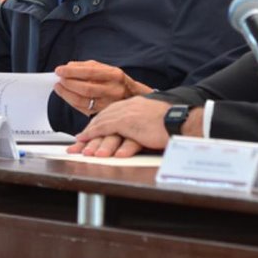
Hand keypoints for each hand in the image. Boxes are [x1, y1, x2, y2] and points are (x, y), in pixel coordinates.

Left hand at [53, 60, 152, 115]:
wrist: (135, 98)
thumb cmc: (119, 82)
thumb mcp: (108, 69)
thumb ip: (88, 66)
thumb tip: (69, 66)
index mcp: (114, 75)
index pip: (90, 72)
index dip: (72, 71)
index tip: (60, 70)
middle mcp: (113, 90)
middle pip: (85, 88)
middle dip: (68, 83)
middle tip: (59, 79)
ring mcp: (109, 104)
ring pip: (83, 101)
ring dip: (67, 94)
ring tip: (60, 87)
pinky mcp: (104, 114)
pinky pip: (84, 109)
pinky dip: (72, 102)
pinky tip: (67, 96)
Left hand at [67, 96, 182, 156]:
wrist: (182, 118)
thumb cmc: (171, 121)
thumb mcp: (151, 120)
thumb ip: (138, 124)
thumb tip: (131, 135)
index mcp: (132, 105)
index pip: (108, 116)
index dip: (95, 128)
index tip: (85, 137)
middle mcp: (127, 107)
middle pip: (102, 120)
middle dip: (87, 135)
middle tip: (76, 147)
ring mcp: (128, 114)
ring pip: (103, 126)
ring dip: (91, 140)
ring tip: (82, 152)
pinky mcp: (130, 122)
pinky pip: (109, 129)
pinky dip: (99, 137)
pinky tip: (94, 147)